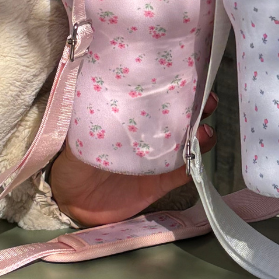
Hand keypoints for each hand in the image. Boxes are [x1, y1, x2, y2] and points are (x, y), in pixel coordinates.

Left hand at [49, 95, 218, 225]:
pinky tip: (199, 158)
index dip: (178, 86)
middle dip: (199, 105)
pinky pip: (184, 172)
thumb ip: (95, 117)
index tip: (189, 78)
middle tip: (206, 101)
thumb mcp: (82, 134)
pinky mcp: (161, 183)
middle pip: (182, 115)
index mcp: (134, 117)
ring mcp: (159, 158)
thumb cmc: (74, 160)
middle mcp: (150, 133)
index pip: (160, 98)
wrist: (72, 201)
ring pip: (189, 141)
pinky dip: (195, 165)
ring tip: (204, 131)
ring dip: (202, 134)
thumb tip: (105, 92)